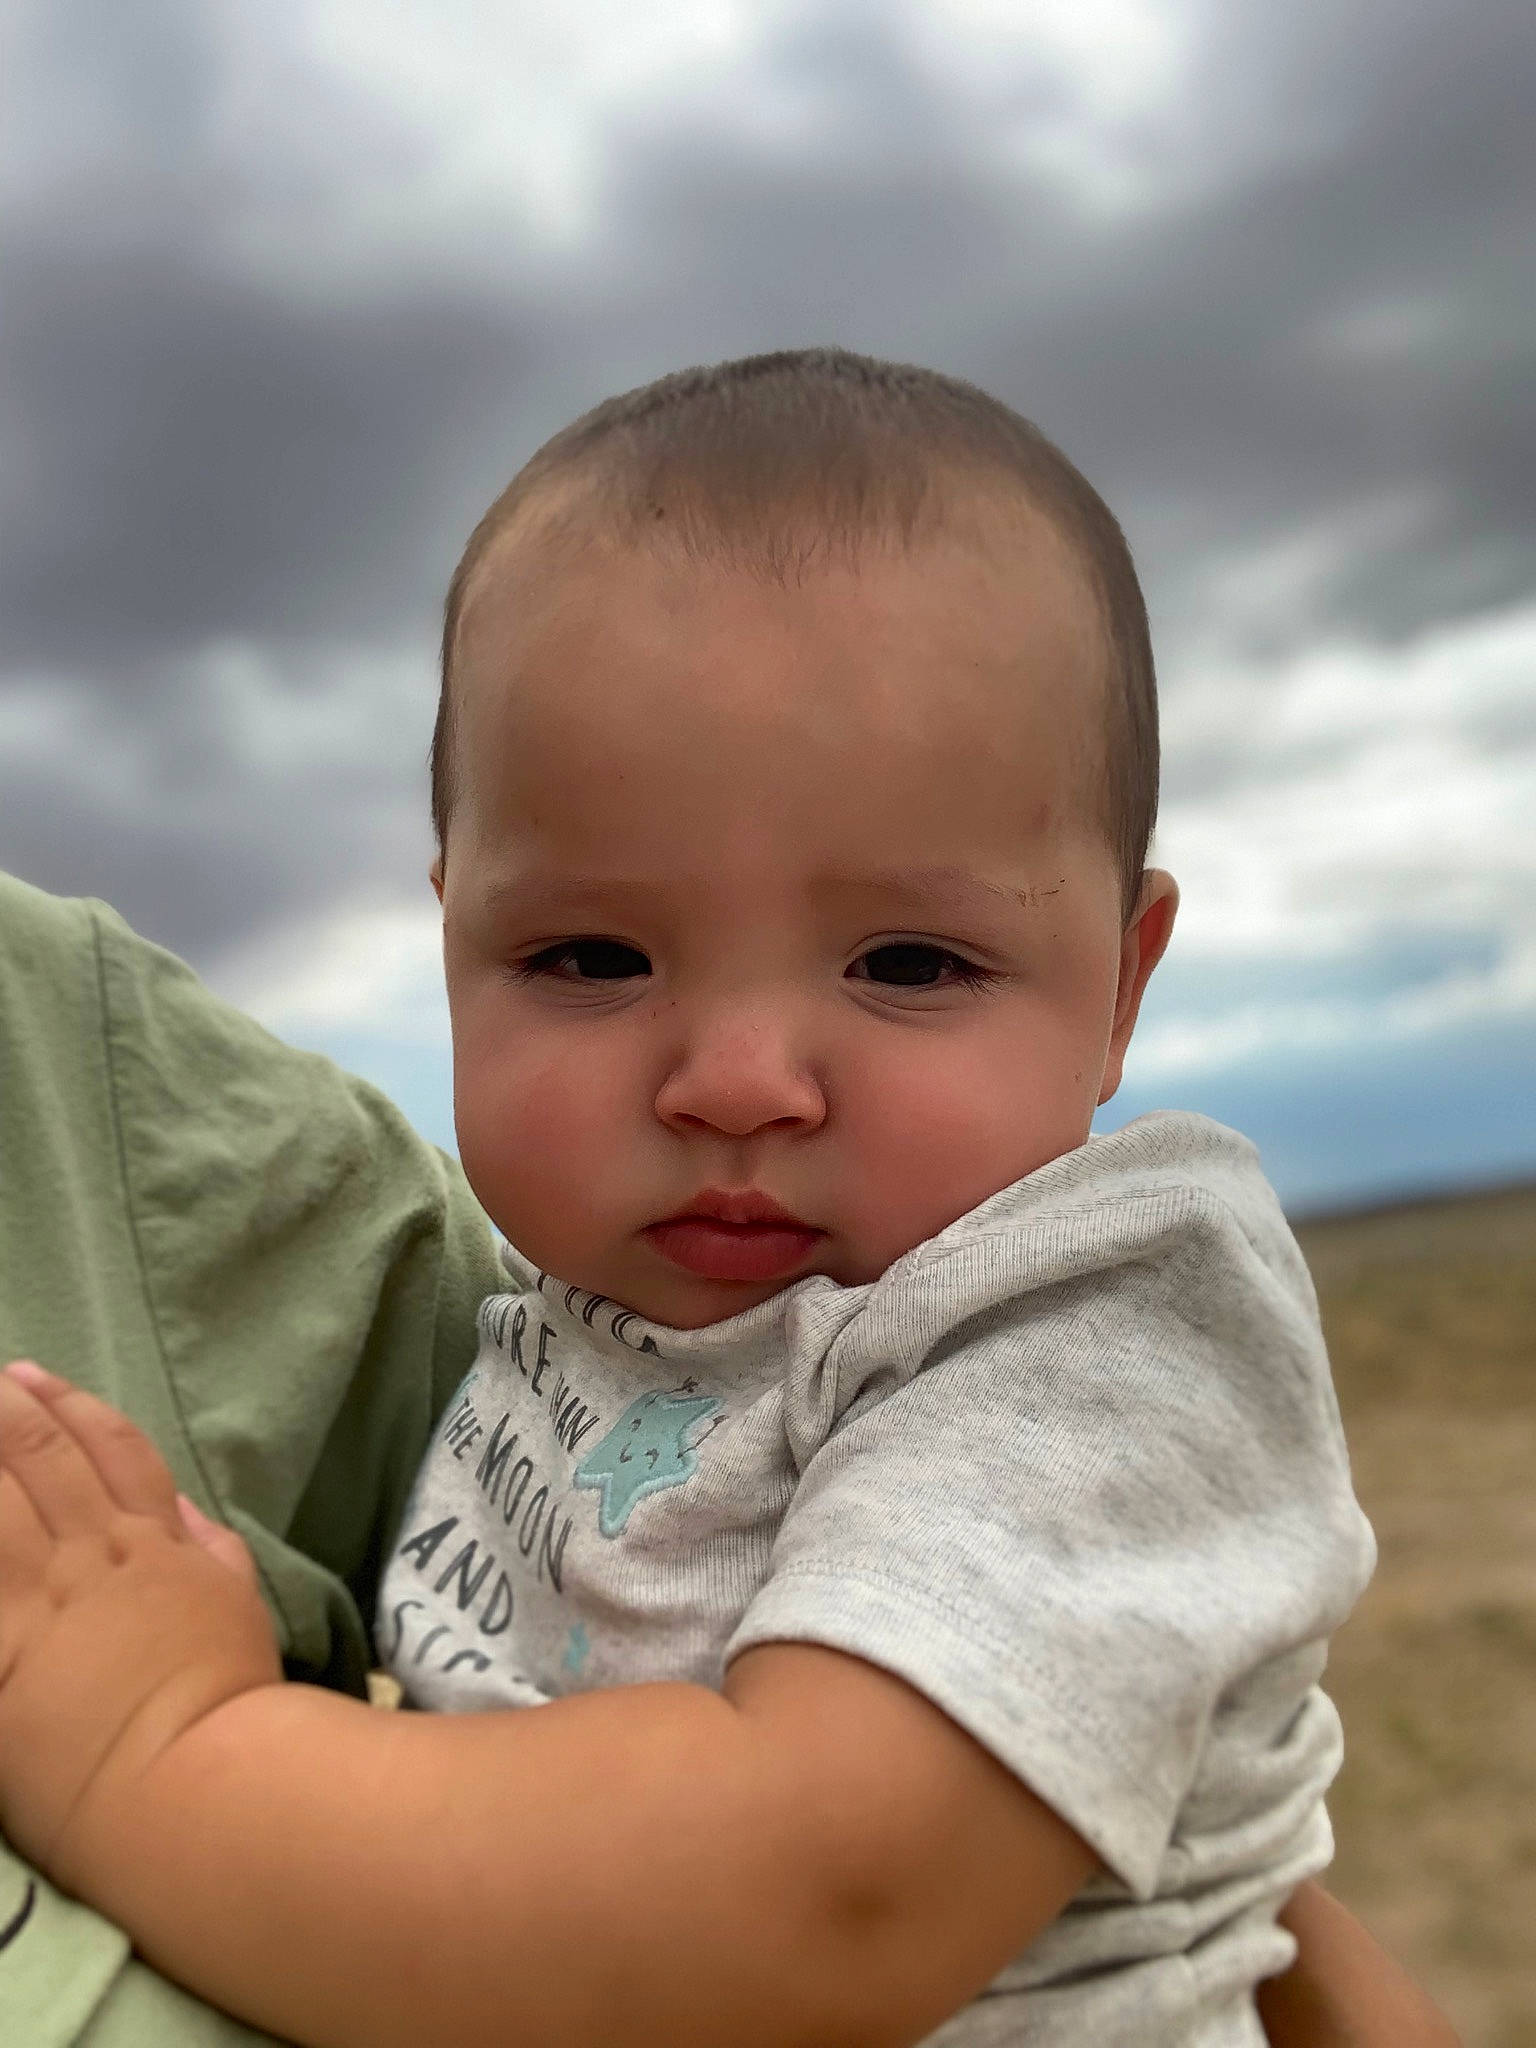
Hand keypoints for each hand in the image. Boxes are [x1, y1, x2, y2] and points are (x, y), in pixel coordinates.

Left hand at [0, 1360, 281, 1893]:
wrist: (194, 1777)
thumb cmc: (228, 1700)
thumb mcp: (238, 1606)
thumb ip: (210, 1548)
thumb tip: (183, 1508)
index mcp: (154, 1542)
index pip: (111, 1451)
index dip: (71, 1407)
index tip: (33, 1377)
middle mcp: (93, 1555)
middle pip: (42, 1460)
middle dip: (5, 1411)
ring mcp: (43, 1599)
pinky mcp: (1, 1649)